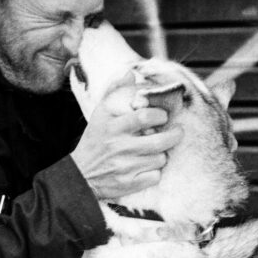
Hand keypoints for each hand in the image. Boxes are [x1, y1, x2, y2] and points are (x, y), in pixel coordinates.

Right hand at [70, 72, 183, 199]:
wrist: (81, 175)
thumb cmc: (94, 142)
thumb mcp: (99, 114)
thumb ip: (115, 92)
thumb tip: (130, 74)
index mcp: (113, 126)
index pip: (145, 117)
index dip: (160, 114)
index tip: (163, 115)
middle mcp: (119, 147)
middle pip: (160, 141)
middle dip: (174, 135)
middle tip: (177, 131)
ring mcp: (125, 167)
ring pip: (160, 158)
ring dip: (162, 154)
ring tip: (156, 150)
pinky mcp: (129, 184)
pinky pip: (155, 176)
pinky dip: (155, 172)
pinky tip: (147, 166)